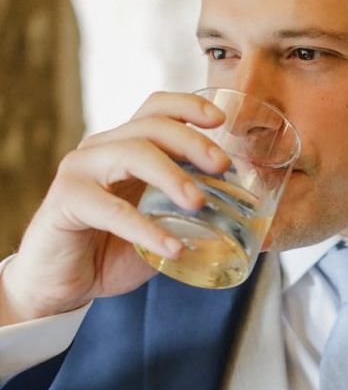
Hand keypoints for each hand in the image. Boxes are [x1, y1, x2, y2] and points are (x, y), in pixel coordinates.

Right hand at [0, 92, 229, 324]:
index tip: (221, 121)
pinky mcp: (64, 201)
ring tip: (199, 204)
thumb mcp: (160, 221)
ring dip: (172, 176)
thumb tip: (241, 210)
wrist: (64, 284)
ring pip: (132, 153)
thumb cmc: (115, 248)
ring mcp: (80, 170)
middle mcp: (102, 148)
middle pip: (151, 126)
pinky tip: (172, 247)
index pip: (157, 108)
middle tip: (222, 167)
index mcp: (126, 145)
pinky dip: (145, 228)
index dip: (189, 105)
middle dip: (192, 142)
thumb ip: (190, 209)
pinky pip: (110, 209)